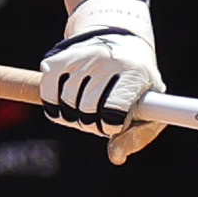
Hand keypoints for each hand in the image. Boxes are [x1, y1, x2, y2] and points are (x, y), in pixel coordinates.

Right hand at [40, 0, 164, 163]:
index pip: (113, 111)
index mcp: (133, 72)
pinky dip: (53, 105)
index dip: (110, 125)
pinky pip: (47, 92)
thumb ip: (138, 136)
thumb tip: (115, 157)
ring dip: (72, 116)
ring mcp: (80, 56)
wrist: (121, 39)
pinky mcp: (58, 57)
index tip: (114, 122)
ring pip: (64, 102)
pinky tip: (66, 102)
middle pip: (86, 109)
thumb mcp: (150, 107)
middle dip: (90, 122)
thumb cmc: (139, 83)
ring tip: (85, 109)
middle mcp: (106, 59)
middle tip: (98, 117)